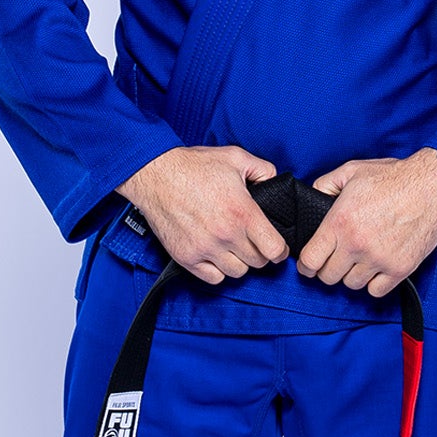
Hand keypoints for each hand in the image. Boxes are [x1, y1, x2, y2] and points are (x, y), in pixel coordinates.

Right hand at [116, 146, 289, 283]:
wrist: (156, 174)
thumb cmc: (194, 166)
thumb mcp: (236, 157)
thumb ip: (263, 170)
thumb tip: (275, 183)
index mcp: (243, 212)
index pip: (274, 250)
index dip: (280, 250)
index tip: (276, 246)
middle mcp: (226, 234)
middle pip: (258, 263)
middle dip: (259, 253)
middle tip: (252, 241)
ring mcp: (205, 248)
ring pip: (237, 273)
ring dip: (239, 262)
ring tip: (233, 247)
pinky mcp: (186, 257)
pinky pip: (213, 278)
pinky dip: (218, 270)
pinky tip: (216, 254)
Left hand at [297, 149, 436, 297]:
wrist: (432, 185)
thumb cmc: (394, 177)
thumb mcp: (351, 170)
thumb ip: (324, 185)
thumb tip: (312, 198)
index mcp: (340, 222)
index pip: (310, 260)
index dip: (305, 267)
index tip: (309, 267)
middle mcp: (357, 244)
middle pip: (328, 277)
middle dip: (328, 270)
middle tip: (336, 260)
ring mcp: (379, 259)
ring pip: (352, 284)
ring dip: (352, 275)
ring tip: (359, 260)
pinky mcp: (400, 269)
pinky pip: (376, 291)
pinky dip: (373, 283)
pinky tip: (376, 268)